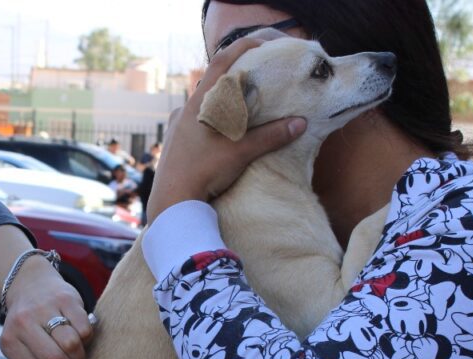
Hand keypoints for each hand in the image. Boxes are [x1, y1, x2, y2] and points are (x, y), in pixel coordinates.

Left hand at [0, 256, 94, 358]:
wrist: (29, 283)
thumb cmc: (30, 327)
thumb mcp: (24, 347)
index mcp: (10, 342)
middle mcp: (23, 324)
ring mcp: (44, 309)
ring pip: (72, 344)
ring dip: (80, 358)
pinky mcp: (65, 298)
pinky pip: (84, 328)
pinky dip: (86, 338)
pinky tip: (80, 337)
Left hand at [146, 36, 307, 220]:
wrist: (172, 202)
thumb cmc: (204, 172)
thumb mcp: (241, 152)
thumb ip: (271, 136)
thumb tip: (300, 123)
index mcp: (199, 103)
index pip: (221, 63)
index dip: (241, 48)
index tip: (261, 43)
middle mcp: (185, 109)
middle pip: (211, 82)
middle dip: (233, 76)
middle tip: (256, 75)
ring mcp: (176, 126)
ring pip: (202, 104)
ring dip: (221, 100)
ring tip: (242, 105)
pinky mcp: (173, 143)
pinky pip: (194, 122)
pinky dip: (211, 119)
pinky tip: (221, 131)